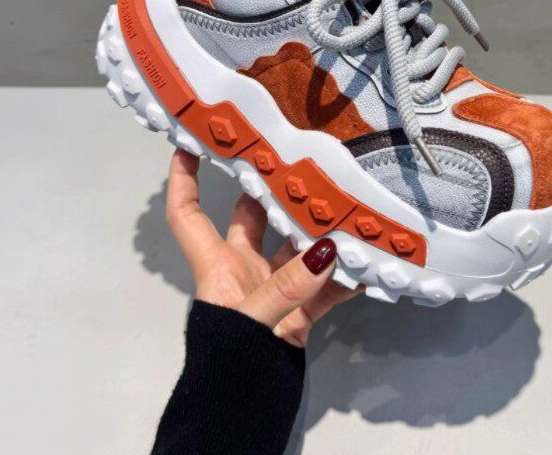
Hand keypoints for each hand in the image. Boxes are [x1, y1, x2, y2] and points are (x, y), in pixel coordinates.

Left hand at [166, 149, 359, 345]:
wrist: (242, 411)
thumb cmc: (227, 361)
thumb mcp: (251, 321)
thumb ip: (286, 287)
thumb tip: (327, 249)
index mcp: (216, 264)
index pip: (188, 214)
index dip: (183, 177)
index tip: (192, 140)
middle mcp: (242, 269)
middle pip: (252, 217)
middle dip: (272, 189)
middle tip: (298, 158)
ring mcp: (272, 288)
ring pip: (296, 247)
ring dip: (318, 230)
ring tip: (344, 202)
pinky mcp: (298, 311)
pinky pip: (325, 287)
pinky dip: (345, 275)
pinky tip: (368, 260)